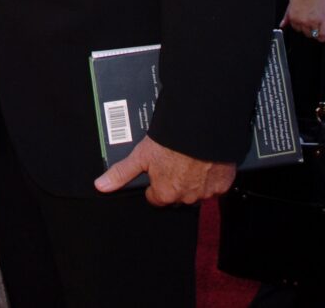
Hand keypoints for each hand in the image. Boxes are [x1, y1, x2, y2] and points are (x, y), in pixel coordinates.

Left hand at [94, 135, 235, 205]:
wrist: (201, 127)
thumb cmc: (171, 140)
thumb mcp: (141, 155)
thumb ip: (121, 173)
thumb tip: (101, 186)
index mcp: (166, 193)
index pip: (156, 197)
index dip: (155, 183)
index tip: (158, 170)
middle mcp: (186, 197)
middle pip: (177, 194)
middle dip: (175, 181)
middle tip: (175, 160)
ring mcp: (206, 192)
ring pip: (197, 190)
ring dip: (194, 179)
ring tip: (190, 158)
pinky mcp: (224, 184)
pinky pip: (216, 184)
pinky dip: (211, 175)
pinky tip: (205, 159)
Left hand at [281, 0, 324, 40]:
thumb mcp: (291, 2)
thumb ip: (287, 15)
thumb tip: (283, 24)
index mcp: (294, 17)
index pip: (296, 28)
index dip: (300, 25)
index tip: (303, 22)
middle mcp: (303, 21)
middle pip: (305, 32)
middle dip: (307, 29)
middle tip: (310, 22)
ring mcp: (314, 22)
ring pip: (313, 34)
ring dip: (314, 32)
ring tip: (316, 25)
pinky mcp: (324, 20)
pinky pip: (323, 34)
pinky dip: (322, 37)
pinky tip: (321, 36)